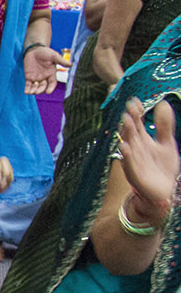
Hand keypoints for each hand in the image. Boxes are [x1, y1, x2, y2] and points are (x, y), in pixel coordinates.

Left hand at [23, 44, 69, 93]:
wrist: (35, 49)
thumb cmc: (46, 52)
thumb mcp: (54, 56)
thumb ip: (61, 61)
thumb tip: (71, 65)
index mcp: (51, 74)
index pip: (52, 83)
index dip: (50, 88)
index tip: (48, 92)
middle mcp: (44, 77)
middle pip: (43, 87)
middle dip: (41, 90)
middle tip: (37, 90)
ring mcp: (36, 78)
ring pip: (35, 88)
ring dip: (34, 91)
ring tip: (32, 91)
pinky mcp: (29, 77)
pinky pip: (28, 85)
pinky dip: (27, 90)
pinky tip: (26, 92)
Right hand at [118, 98, 178, 217]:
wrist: (164, 192)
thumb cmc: (163, 168)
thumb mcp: (167, 143)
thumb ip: (164, 125)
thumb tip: (163, 104)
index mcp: (143, 140)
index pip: (137, 122)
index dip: (136, 112)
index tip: (135, 100)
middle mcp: (136, 149)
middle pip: (132, 132)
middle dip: (130, 120)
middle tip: (129, 108)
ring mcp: (134, 161)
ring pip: (128, 145)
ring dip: (126, 134)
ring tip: (127, 121)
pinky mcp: (135, 174)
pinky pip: (129, 163)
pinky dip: (126, 155)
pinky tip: (125, 146)